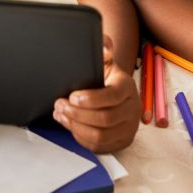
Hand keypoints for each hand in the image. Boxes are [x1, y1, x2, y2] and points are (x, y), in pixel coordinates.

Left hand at [52, 37, 140, 152]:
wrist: (117, 92)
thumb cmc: (106, 77)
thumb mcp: (106, 59)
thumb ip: (103, 47)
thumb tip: (104, 49)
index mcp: (127, 87)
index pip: (113, 96)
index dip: (90, 99)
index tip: (72, 96)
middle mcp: (132, 109)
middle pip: (105, 119)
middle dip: (77, 113)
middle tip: (60, 105)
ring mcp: (128, 128)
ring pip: (100, 135)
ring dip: (76, 126)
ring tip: (61, 114)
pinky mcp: (120, 141)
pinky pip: (98, 146)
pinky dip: (80, 136)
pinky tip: (70, 124)